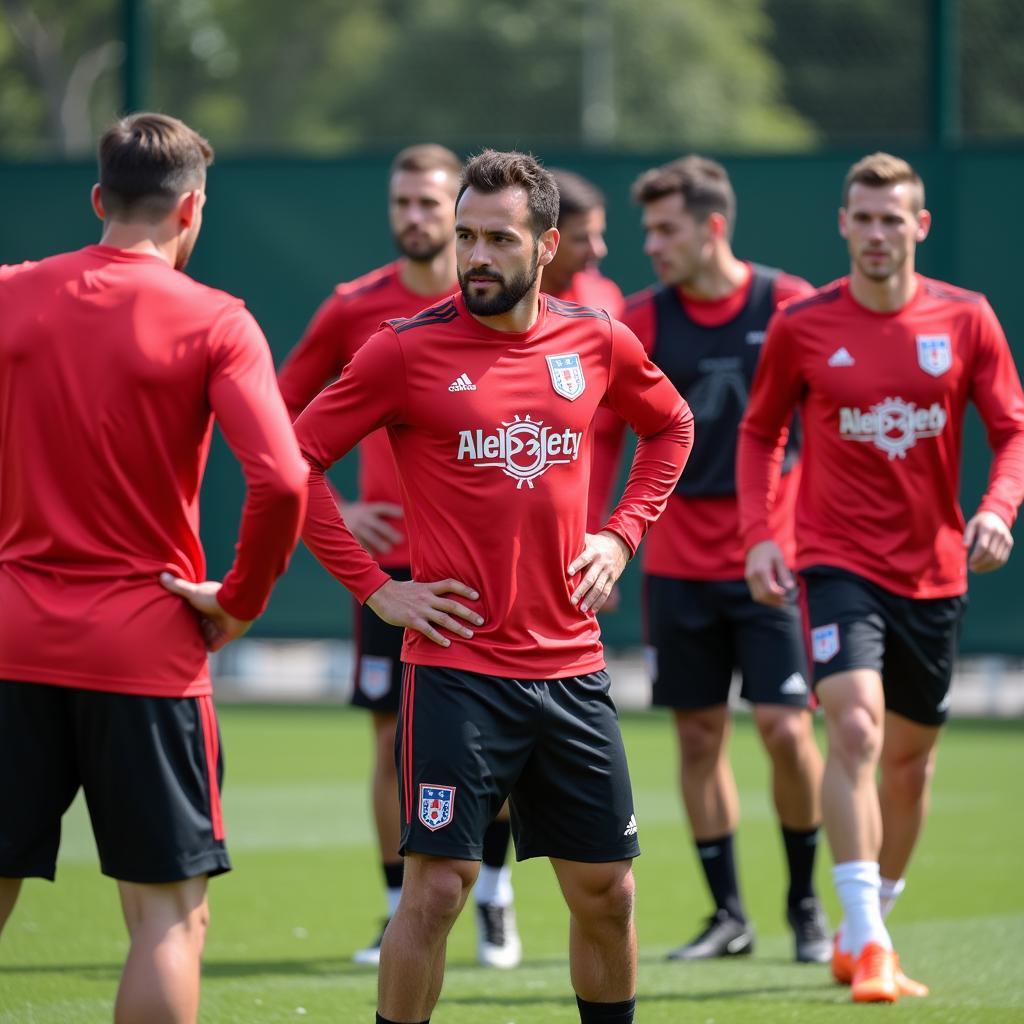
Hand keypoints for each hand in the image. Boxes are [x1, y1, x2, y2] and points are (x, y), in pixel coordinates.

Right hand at [160, 573, 252, 651]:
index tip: (171, 621)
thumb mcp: (192, 592)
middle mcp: (212, 616)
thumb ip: (178, 586)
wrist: (236, 605)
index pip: (192, 613)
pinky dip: (205, 649)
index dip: (184, 617)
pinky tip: (194, 654)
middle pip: (198, 626)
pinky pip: (213, 646)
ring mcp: (219, 627)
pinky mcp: (224, 637)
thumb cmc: (214, 597)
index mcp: (205, 606)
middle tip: (174, 637)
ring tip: (181, 649)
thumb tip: (162, 575)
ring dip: (196, 641)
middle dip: (189, 631)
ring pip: (205, 636)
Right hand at [340, 501, 404, 555]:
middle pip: (377, 525)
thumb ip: (380, 514)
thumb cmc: (356, 515)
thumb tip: (403, 516)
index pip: (382, 508)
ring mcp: (352, 527)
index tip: (404, 514)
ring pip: (366, 536)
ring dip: (377, 543)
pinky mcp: (345, 537)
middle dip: (388, 532)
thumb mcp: (365, 510)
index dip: (393, 511)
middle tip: (400, 540)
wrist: (327, 515)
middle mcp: (360, 518)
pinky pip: (356, 545)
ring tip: (388, 550)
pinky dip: (364, 551)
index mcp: (367, 510)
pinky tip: (372, 557)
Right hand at [366, 577, 482, 647]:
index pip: (450, 585)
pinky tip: (447, 643)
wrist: (380, 594)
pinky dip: (439, 637)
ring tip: (470, 635)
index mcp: (428, 588)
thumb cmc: (398, 590)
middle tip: (480, 621)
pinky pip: (428, 630)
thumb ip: (428, 589)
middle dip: (468, 613)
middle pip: (452, 605)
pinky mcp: (412, 620)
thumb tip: (438, 590)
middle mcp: (427, 598)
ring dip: (458, 628)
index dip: (464, 589)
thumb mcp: (415, 585)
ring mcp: (420, 609)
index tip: (477, 596)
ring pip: (444, 619)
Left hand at [568, 531, 629, 613]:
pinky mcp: (611, 580)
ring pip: (599, 588)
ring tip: (582, 610)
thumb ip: (575, 543)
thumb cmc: (596, 543)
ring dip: (590, 600)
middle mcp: (601, 563)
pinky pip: (605, 593)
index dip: (577, 565)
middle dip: (581, 590)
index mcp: (593, 552)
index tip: (568, 573)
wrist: (619, 545)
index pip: (584, 559)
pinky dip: (599, 603)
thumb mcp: (588, 539)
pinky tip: (592, 612)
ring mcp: (607, 573)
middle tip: (572, 601)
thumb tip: (556, 542)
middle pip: (591, 578)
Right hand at [745, 539, 793, 605]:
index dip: (778, 596)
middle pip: (763, 595)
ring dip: (768, 602)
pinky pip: (754, 593)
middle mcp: (753, 575)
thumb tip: (790, 587)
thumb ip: (784, 574)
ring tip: (779, 602)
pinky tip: (772, 598)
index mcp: (761, 570)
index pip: (769, 589)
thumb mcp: (779, 559)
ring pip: (757, 597)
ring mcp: (749, 578)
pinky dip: (763, 598)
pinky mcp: (748, 579)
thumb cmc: (771, 550)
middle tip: (785, 602)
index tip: (786, 596)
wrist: (757, 543)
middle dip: (774, 601)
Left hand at [964, 510, 1013, 572]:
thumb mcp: (971, 525)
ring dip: (987, 567)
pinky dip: (994, 566)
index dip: (975, 557)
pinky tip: (985, 568)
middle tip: (972, 568)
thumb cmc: (979, 522)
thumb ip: (967, 536)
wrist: (996, 515)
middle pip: (991, 554)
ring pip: (998, 558)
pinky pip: (1003, 559)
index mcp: (988, 529)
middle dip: (980, 564)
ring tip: (977, 570)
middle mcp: (1000, 534)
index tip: (969, 563)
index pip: (983, 546)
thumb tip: (965, 547)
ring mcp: (1006, 540)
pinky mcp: (1009, 544)